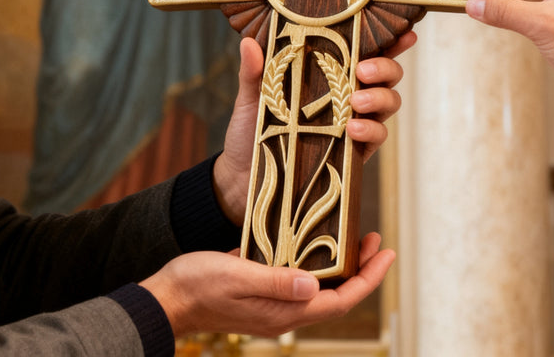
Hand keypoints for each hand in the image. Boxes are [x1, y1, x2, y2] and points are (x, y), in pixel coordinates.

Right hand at [139, 231, 394, 338]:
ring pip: (320, 290)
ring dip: (341, 267)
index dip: (368, 279)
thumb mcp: (236, 275)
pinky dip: (317, 265)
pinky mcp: (262, 294)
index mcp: (283, 312)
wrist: (167, 298)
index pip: (339, 301)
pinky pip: (300, 284)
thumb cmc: (198, 284)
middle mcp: (284, 313)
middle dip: (361, 271)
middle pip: (335, 296)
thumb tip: (316, 286)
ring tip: (355, 240)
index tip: (386, 254)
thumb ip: (275, 281)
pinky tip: (316, 245)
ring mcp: (273, 306)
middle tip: (376, 241)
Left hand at [212, 33, 411, 224]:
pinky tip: (353, 128)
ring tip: (357, 100)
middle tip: (363, 69)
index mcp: (329, 75)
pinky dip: (371, 129)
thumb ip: (254, 72)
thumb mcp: (251, 98)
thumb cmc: (251, 132)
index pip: (365, 52)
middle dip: (385, 66)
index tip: (403, 32)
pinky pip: (377, 136)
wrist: (245, 178)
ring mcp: (354, 122)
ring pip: (388, 101)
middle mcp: (348, 96)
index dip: (389, 41)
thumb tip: (249, 43)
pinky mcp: (353, 152)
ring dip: (379, 96)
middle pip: (386, 74)